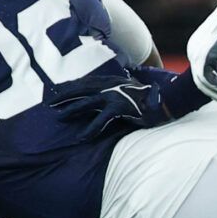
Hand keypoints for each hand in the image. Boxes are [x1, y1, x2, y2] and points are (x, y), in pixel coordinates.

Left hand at [51, 67, 177, 134]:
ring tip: (59, 118)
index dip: (70, 87)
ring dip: (71, 110)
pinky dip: (90, 129)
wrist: (167, 100)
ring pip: (86, 103)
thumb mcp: (131, 88)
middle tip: (49, 104)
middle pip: (81, 90)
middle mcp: (110, 86)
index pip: (85, 83)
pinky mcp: (120, 108)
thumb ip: (119, 87)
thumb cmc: (150, 97)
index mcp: (111, 80)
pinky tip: (81, 137)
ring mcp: (114, 96)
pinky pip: (101, 120)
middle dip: (63, 97)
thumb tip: (111, 90)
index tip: (56, 92)